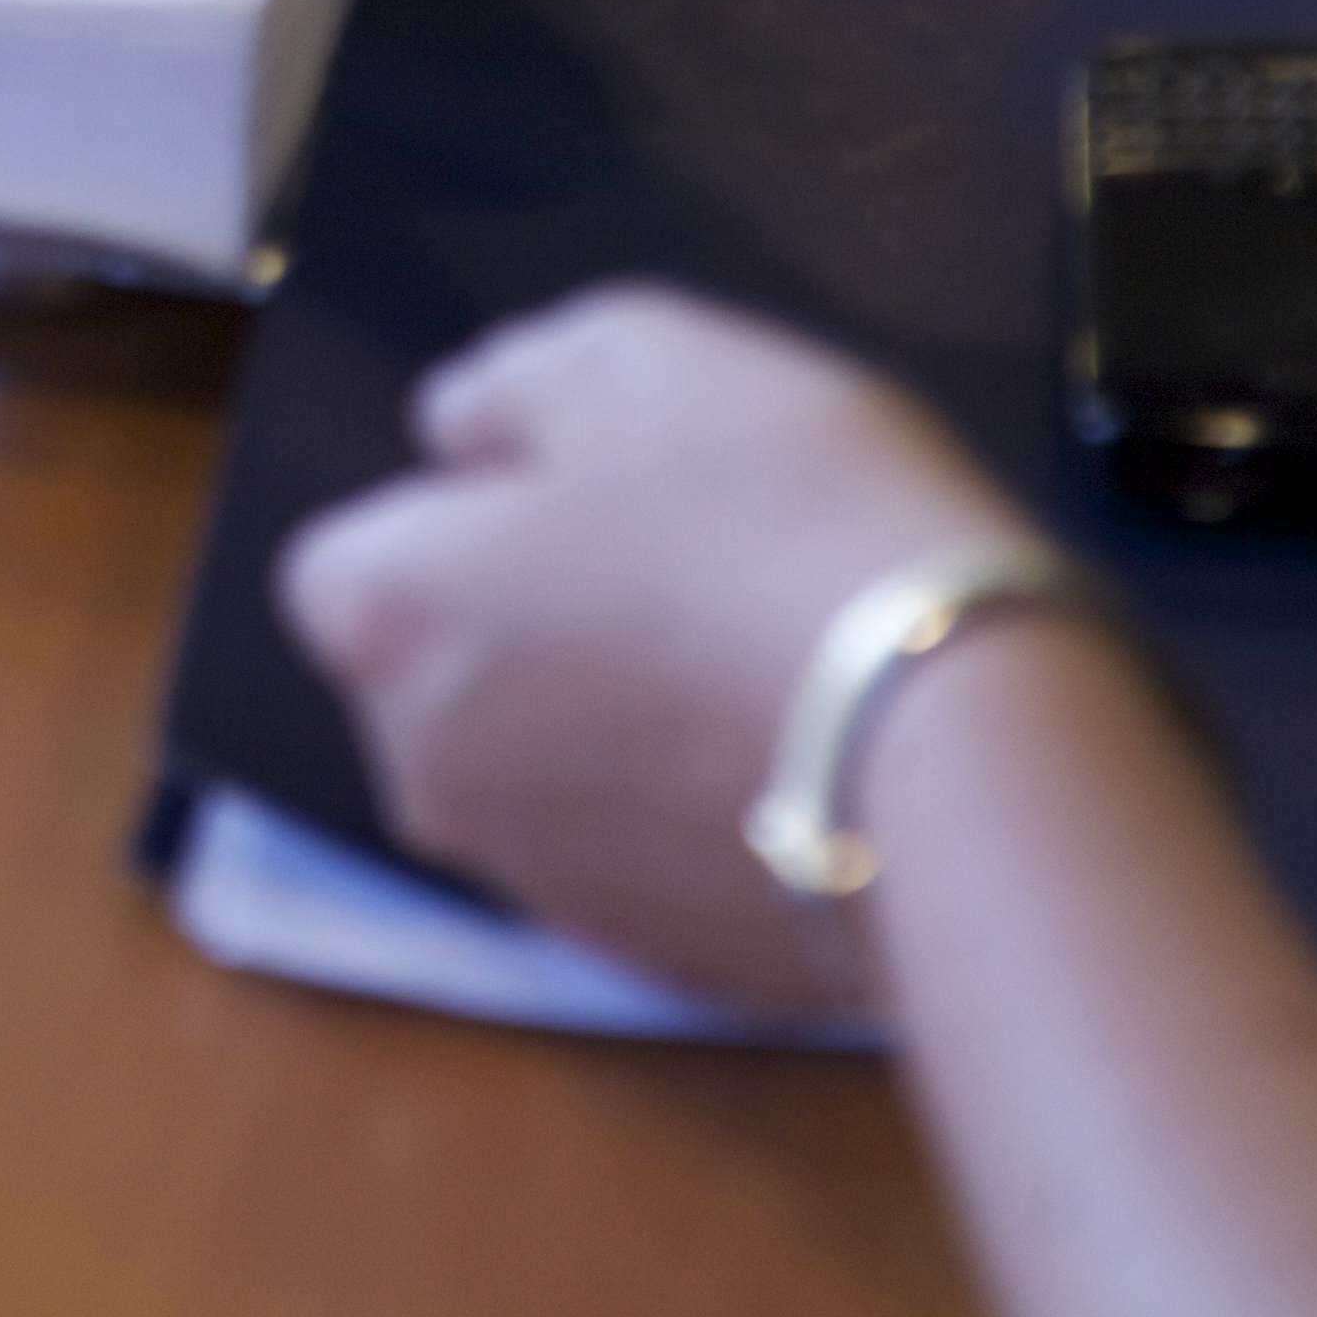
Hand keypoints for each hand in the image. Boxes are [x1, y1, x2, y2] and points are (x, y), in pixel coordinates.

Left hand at [277, 286, 1044, 1014]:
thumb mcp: (641, 354)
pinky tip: (804, 756)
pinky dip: (693, 813)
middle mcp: (427, 772)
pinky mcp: (658, 962)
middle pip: (443, 676)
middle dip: (528, 626)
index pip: (353, 562)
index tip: (583, 495)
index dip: (460, 518)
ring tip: (763, 659)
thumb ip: (510, 387)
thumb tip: (459, 437)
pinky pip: (644, 859)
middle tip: (684, 567)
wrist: (962, 755)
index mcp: (390, 619)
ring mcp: (540, 885)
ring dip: (613, 721)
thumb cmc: (781, 519)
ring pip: (544, 773)